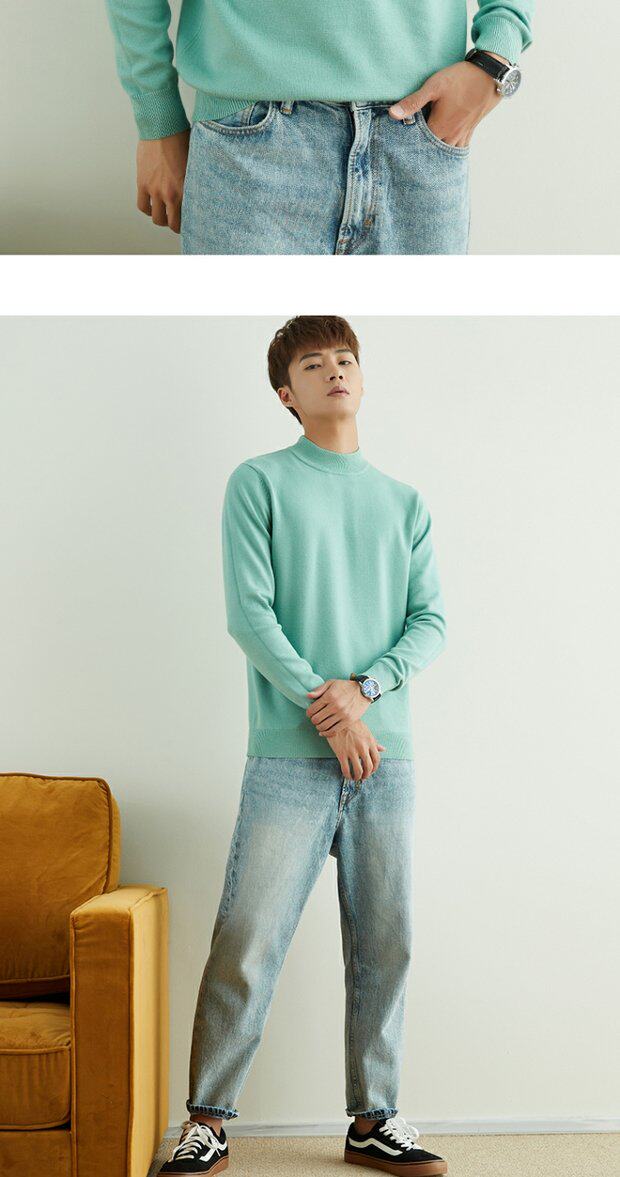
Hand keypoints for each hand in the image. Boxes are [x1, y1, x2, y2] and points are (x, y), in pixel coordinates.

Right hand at [136, 129, 189, 232]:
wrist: (162, 126)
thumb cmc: (181, 139)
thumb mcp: (195, 163)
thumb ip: (193, 180)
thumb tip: (197, 189)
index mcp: (186, 189)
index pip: (187, 217)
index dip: (188, 224)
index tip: (189, 223)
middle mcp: (170, 193)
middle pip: (170, 223)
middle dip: (173, 224)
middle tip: (175, 220)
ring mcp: (155, 190)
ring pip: (156, 217)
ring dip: (160, 218)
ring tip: (163, 213)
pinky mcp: (142, 183)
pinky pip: (142, 206)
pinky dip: (147, 209)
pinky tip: (151, 205)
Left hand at [306, 679, 369, 734]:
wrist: (364, 691)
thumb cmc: (345, 686)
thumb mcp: (331, 683)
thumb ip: (319, 689)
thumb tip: (308, 696)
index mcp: (329, 696)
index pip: (312, 709)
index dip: (308, 713)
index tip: (310, 713)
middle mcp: (335, 706)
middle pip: (316, 719)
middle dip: (313, 720)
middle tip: (315, 719)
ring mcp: (342, 714)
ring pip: (324, 726)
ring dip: (318, 727)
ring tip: (319, 724)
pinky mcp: (348, 721)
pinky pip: (333, 731)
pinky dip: (326, 733)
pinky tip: (323, 732)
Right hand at [326, 720, 385, 781]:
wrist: (338, 719)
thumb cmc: (353, 725)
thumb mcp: (366, 732)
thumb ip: (374, 742)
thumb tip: (383, 749)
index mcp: (370, 742)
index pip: (376, 760)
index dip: (375, 768)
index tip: (371, 771)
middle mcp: (362, 747)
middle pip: (369, 767)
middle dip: (367, 775)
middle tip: (363, 777)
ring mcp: (352, 751)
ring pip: (358, 770)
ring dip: (358, 777)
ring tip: (355, 778)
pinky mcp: (341, 753)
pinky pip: (346, 769)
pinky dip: (347, 775)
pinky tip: (347, 776)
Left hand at [388, 54, 507, 147]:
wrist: (491, 74)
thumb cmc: (461, 78)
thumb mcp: (433, 86)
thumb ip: (413, 102)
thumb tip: (392, 114)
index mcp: (439, 127)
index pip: (420, 146)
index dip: (410, 149)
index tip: (401, 151)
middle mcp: (451, 135)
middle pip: (434, 153)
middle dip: (424, 155)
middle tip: (412, 159)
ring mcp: (463, 134)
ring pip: (448, 153)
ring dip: (438, 157)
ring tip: (428, 160)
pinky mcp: (471, 129)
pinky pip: (461, 148)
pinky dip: (452, 152)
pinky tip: (446, 152)